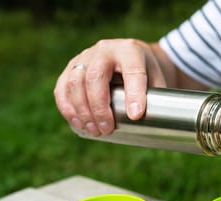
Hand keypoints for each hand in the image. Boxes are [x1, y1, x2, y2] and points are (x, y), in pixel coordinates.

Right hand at [53, 39, 167, 135]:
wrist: (135, 59)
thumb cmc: (149, 74)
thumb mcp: (158, 82)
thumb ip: (157, 100)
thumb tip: (157, 127)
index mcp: (130, 50)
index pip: (132, 71)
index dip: (134, 94)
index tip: (136, 116)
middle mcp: (105, 50)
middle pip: (95, 77)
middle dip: (100, 108)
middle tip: (107, 129)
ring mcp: (85, 57)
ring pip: (75, 82)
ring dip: (82, 111)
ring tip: (94, 131)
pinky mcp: (71, 68)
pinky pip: (62, 88)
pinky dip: (67, 108)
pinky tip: (77, 124)